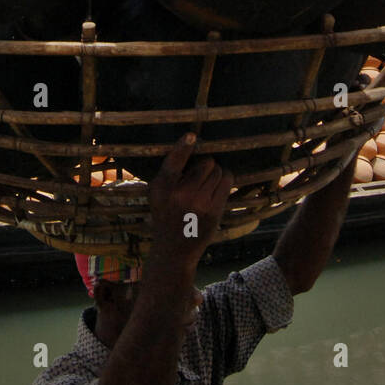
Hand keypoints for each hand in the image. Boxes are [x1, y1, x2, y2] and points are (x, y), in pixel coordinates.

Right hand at [148, 133, 232, 266]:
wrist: (173, 249)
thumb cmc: (166, 214)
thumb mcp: (157, 194)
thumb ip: (170, 174)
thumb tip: (193, 147)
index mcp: (161, 187)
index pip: (174, 160)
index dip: (184, 146)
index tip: (192, 136)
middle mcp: (179, 194)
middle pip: (206, 162)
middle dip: (207, 165)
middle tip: (200, 176)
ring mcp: (198, 203)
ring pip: (219, 171)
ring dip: (216, 174)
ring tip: (206, 185)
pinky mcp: (213, 211)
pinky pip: (227, 181)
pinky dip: (225, 179)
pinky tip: (217, 187)